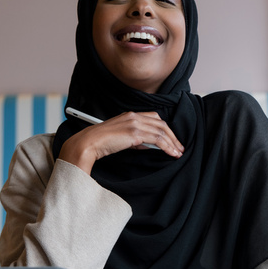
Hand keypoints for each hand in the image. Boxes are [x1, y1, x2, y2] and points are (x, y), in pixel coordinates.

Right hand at [59, 111, 183, 173]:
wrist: (88, 143)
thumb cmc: (101, 143)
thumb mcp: (121, 138)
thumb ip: (135, 139)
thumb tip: (149, 145)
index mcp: (130, 115)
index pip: (154, 118)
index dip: (166, 129)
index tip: (171, 140)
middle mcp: (134, 116)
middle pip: (161, 123)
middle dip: (173, 136)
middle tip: (179, 148)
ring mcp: (135, 123)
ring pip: (161, 131)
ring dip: (172, 143)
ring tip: (177, 153)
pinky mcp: (135, 133)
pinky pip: (157, 139)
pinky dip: (167, 146)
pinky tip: (171, 153)